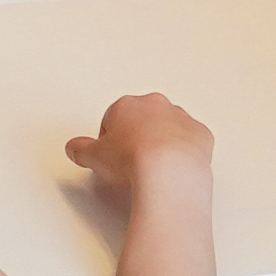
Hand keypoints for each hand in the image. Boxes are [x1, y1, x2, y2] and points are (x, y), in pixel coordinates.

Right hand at [66, 92, 215, 202]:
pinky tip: (175, 170)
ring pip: (169, 127)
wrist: (169, 170)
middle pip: (143, 118)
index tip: (110, 156)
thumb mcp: (93, 157)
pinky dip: (184, 153)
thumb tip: (74, 147)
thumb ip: (80, 149)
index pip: (113, 118)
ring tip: (154, 168)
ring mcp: (181, 118)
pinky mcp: (201, 134)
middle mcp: (156, 105)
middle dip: (137, 136)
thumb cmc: (132, 158)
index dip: (110, 140)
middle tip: (131, 162)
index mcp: (128, 105)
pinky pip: (191, 141)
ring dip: (162, 142)